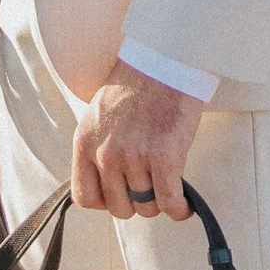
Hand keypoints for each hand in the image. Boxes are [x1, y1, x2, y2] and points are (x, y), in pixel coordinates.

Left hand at [75, 63, 205, 221]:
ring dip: (160, 202)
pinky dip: (179, 209)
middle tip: (150, 188)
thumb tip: (107, 179)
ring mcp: (134, 156)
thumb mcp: (99, 115)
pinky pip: (169, 201)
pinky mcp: (165, 157)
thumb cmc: (136, 84)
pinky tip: (184, 205)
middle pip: (119, 207)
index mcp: (85, 143)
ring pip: (146, 206)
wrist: (164, 61)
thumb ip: (98, 146)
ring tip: (168, 190)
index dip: (105, 202)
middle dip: (136, 202)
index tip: (120, 194)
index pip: (84, 197)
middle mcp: (106, 153)